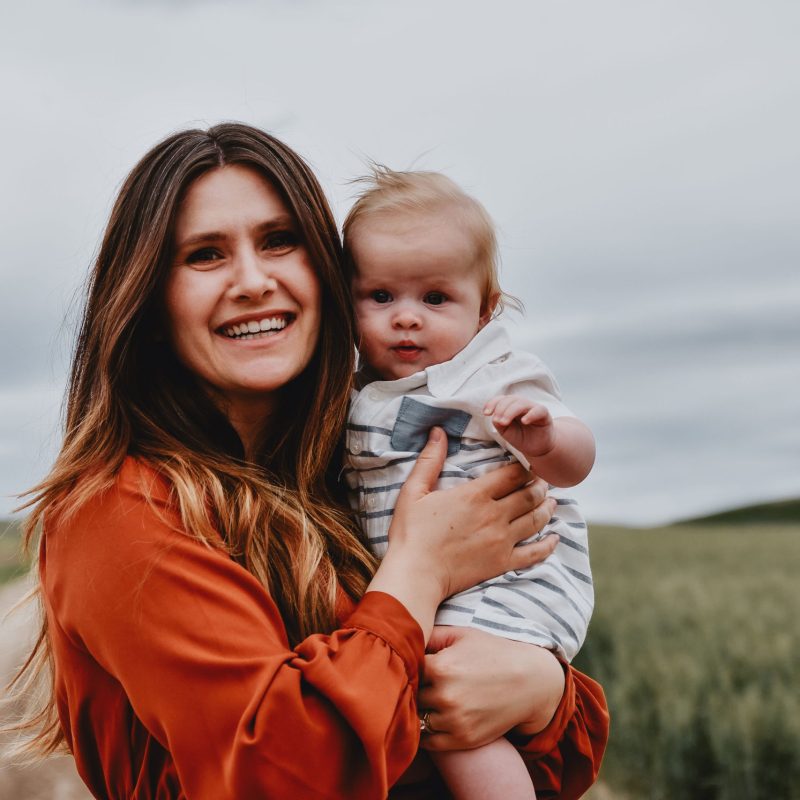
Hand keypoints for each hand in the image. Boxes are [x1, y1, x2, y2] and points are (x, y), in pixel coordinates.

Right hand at [368, 429, 557, 638]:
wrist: (416, 574)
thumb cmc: (411, 533)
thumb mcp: (413, 491)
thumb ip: (429, 460)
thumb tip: (438, 431)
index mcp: (475, 495)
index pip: (512, 474)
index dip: (524, 467)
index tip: (528, 463)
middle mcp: (494, 515)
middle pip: (529, 495)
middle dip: (539, 485)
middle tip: (543, 481)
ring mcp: (502, 540)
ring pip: (536, 519)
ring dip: (547, 508)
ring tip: (552, 502)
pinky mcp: (502, 563)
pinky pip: (534, 553)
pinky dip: (548, 545)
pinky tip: (555, 538)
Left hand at [417, 627, 565, 751]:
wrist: (529, 681)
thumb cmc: (493, 652)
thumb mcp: (462, 635)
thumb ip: (431, 635)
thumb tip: (403, 635)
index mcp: (441, 667)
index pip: (406, 670)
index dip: (406, 667)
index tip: (408, 664)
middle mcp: (445, 696)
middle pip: (410, 696)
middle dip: (410, 689)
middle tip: (413, 683)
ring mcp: (454, 720)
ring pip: (417, 719)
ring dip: (418, 711)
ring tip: (424, 700)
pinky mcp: (463, 739)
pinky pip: (429, 742)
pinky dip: (425, 732)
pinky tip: (430, 718)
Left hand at [484, 395, 554, 457]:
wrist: (536, 448)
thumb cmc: (520, 437)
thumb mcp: (505, 431)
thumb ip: (499, 423)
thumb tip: (494, 417)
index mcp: (511, 406)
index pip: (501, 399)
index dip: (492, 403)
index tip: (486, 413)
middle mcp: (521, 404)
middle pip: (510, 399)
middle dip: (500, 409)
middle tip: (497, 421)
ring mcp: (533, 408)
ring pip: (522, 403)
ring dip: (510, 411)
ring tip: (504, 422)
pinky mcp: (544, 414)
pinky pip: (538, 410)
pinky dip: (530, 414)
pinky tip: (524, 421)